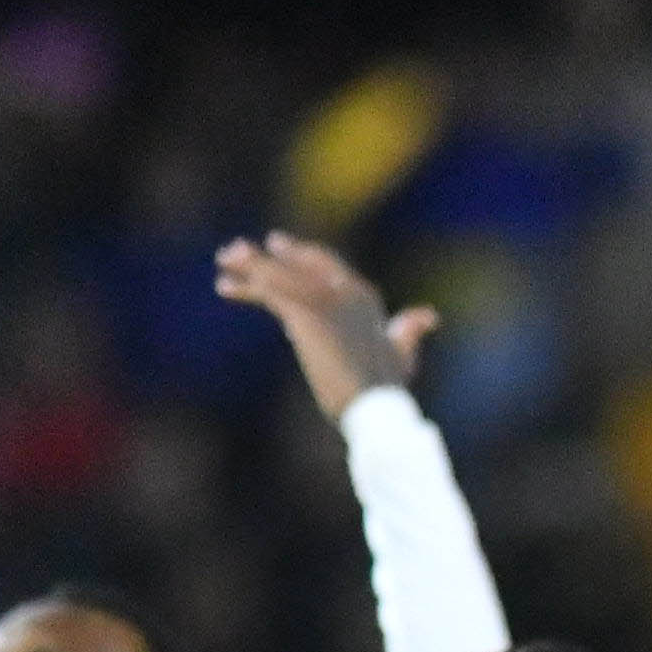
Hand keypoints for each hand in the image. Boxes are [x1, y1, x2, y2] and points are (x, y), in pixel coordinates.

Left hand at [215, 232, 433, 421]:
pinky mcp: (304, 316)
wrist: (377, 405)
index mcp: (364, 296)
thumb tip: (428, 315)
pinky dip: (246, 287)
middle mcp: (343, 290)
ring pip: (278, 275)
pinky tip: (225, 286)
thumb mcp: (402, 352)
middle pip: (298, 264)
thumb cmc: (388, 387)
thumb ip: (409, 330)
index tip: (276, 246)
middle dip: (269, 256)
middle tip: (239, 250)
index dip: (300, 255)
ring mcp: (323, 301)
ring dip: (248, 265)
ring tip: (223, 261)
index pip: (326, 265)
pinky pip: (269, 292)